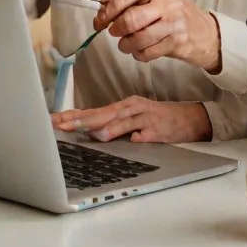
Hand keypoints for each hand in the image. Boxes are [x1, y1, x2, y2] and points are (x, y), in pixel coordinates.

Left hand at [52, 96, 211, 143]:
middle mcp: (133, 108)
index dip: (73, 115)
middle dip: (82, 120)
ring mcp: (146, 118)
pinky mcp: (160, 130)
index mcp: (124, 107)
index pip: (94, 111)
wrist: (192, 119)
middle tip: (61, 125)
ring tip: (91, 133)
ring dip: (108, 127)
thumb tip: (89, 131)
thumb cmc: (159, 120)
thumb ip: (113, 125)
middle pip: (104, 114)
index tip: (53, 120)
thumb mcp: (133, 120)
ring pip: (124, 121)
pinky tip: (129, 140)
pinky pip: (146, 133)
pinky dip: (137, 136)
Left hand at [96, 0, 221, 71]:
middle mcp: (168, 2)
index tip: (99, 20)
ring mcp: (174, 23)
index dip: (109, 9)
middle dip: (116, 29)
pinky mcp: (177, 43)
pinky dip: (138, 54)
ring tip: (126, 44)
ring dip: (125, 45)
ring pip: (137, 38)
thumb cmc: (174, 13)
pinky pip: (147, 53)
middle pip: (130, 19)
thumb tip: (101, 4)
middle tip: (114, 33)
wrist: (205, 32)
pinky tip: (141, 50)